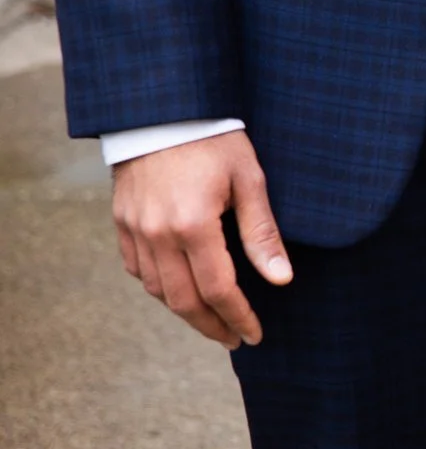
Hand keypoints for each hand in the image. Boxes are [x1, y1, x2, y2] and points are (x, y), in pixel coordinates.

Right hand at [112, 130, 293, 349]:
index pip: (218, 289)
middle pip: (183, 300)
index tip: (254, 335)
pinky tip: (179, 291)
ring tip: (212, 320)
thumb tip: (281, 279)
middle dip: (211, 326)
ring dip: (185, 311)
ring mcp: (134, 229)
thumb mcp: (249, 180)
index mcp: (193, 225)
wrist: (163, 109)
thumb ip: (262, 233)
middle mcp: (157, 233)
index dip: (238, 317)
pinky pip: (136, 268)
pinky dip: (158, 287)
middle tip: (234, 339)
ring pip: (156, 289)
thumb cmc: (215, 140)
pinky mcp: (121, 221)